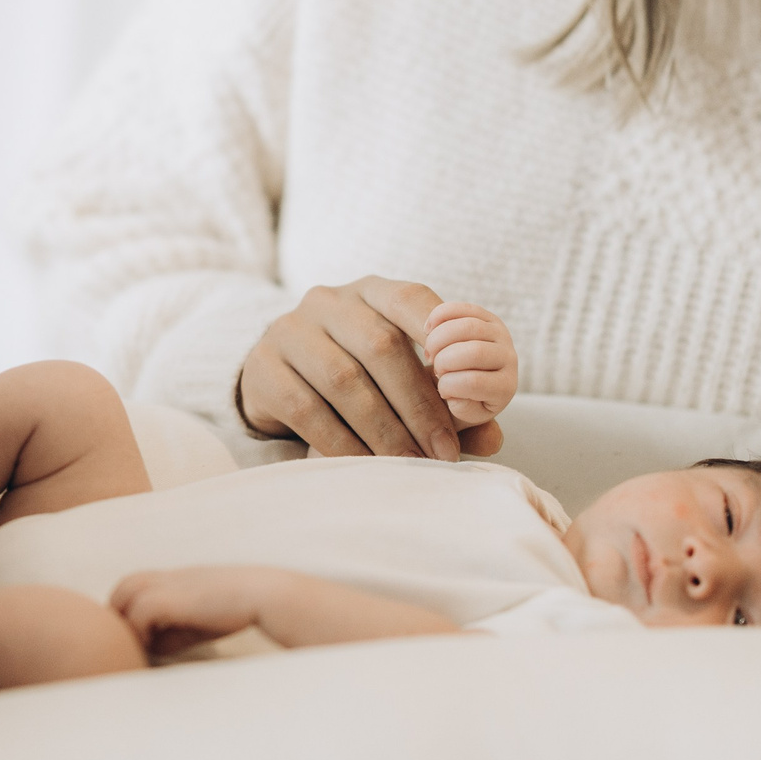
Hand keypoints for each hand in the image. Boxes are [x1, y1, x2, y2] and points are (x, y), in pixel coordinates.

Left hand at [110, 566, 284, 657]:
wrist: (265, 594)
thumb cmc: (239, 611)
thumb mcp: (199, 622)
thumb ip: (174, 632)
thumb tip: (150, 648)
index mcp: (176, 579)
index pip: (136, 584)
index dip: (130, 608)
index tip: (138, 634)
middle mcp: (169, 577)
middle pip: (124, 585)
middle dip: (121, 612)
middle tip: (132, 640)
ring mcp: (171, 584)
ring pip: (125, 592)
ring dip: (126, 619)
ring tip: (140, 643)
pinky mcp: (174, 598)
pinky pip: (140, 611)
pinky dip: (140, 628)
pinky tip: (152, 644)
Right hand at [237, 277, 508, 459]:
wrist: (278, 381)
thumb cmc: (356, 377)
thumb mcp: (400, 378)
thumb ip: (448, 402)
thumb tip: (495, 436)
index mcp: (371, 292)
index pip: (410, 297)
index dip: (440, 332)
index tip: (464, 378)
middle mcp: (328, 301)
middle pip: (381, 345)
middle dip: (419, 404)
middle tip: (445, 451)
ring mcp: (290, 331)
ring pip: (344, 379)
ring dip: (385, 429)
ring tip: (412, 465)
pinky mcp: (264, 368)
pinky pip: (308, 409)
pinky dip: (343, 443)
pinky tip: (367, 467)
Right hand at [421, 301, 517, 430]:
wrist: (473, 381)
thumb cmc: (464, 401)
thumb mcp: (462, 415)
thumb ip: (460, 410)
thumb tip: (456, 396)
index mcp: (505, 387)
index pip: (474, 382)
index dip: (448, 385)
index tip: (441, 390)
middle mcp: (508, 358)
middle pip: (474, 351)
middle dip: (443, 360)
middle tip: (433, 368)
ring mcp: (499, 334)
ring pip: (467, 326)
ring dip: (438, 339)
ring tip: (429, 352)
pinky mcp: (486, 316)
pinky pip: (462, 308)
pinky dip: (439, 316)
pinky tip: (427, 330)